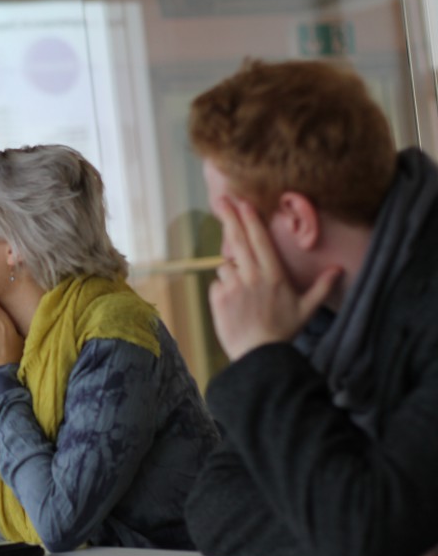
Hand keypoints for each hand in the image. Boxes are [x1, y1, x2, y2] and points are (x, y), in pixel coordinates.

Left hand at [209, 198, 341, 359]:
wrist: (259, 355)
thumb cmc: (283, 332)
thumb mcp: (306, 309)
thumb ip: (321, 287)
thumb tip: (339, 270)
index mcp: (274, 275)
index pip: (260, 240)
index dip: (251, 220)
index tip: (243, 203)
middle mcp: (253, 276)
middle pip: (238, 240)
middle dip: (230, 217)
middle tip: (220, 200)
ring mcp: (234, 286)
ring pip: (226, 265)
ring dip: (231, 271)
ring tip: (243, 295)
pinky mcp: (218, 297)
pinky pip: (217, 284)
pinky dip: (223, 289)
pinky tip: (234, 305)